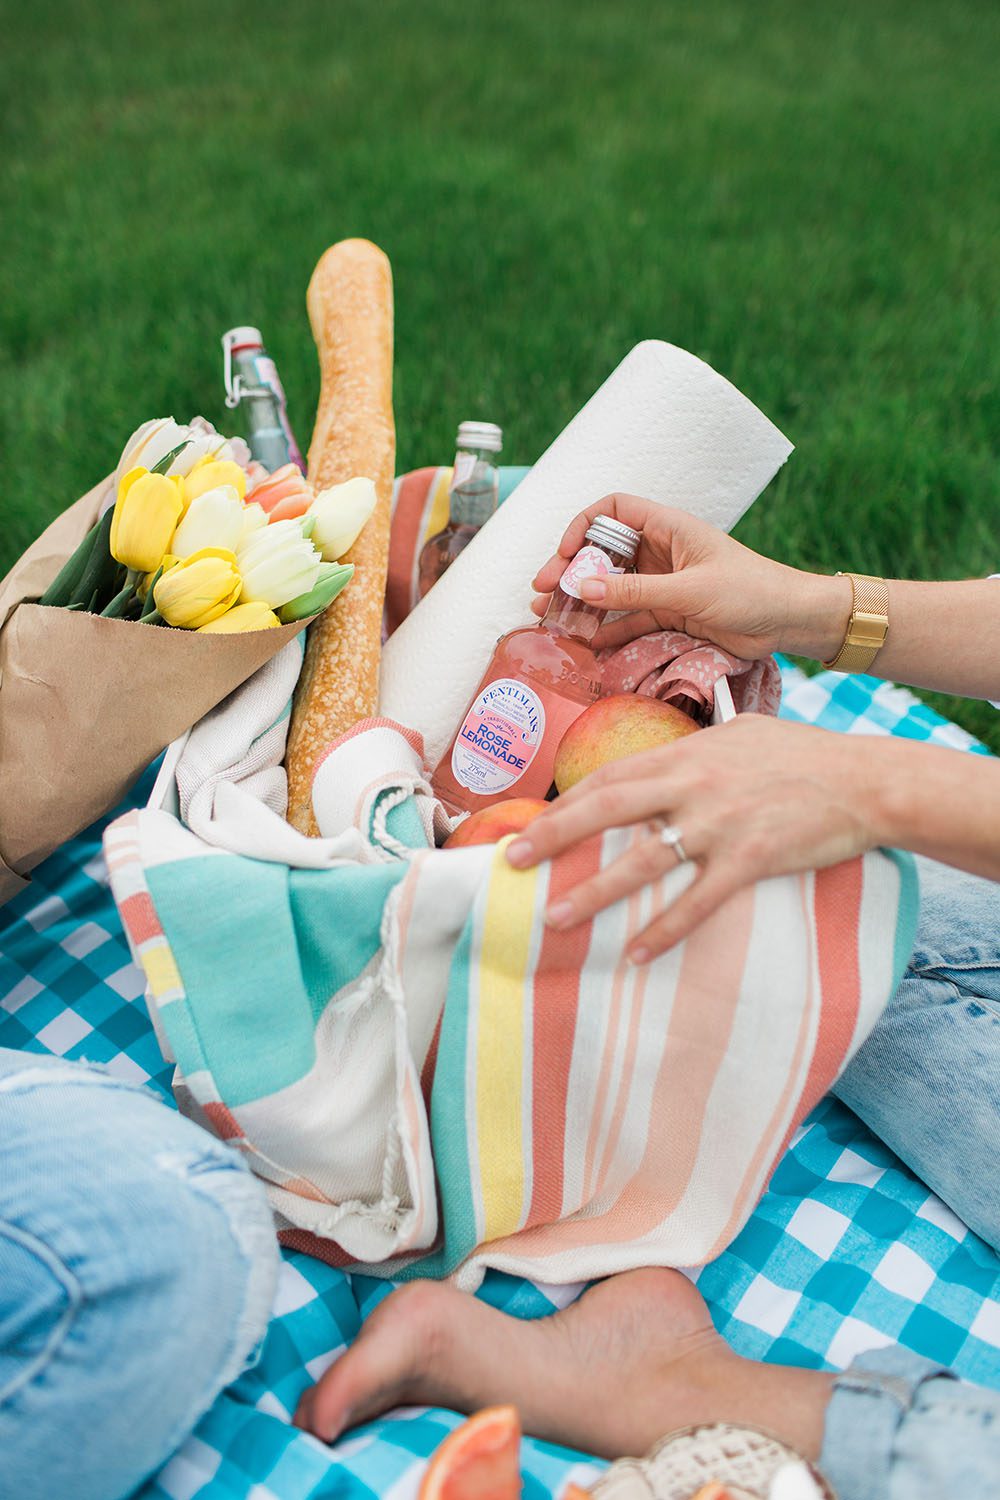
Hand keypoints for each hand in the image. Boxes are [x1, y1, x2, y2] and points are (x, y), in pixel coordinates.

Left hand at [505, 716, 886, 961]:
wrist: (864, 780)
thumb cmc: (800, 755)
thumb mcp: (738, 735)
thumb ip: (693, 750)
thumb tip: (658, 765)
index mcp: (687, 753)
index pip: (609, 776)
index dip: (563, 802)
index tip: (526, 824)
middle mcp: (694, 785)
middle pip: (607, 809)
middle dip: (554, 835)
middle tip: (513, 862)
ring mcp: (721, 823)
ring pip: (643, 860)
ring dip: (595, 891)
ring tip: (556, 917)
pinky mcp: (751, 859)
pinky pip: (698, 901)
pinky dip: (664, 930)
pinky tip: (635, 953)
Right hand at [532, 494, 850, 661]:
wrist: (788, 621)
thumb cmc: (750, 590)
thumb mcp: (689, 590)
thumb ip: (635, 592)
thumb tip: (582, 588)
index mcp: (668, 527)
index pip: (613, 510)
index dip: (583, 526)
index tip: (565, 553)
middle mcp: (660, 551)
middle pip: (603, 553)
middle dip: (570, 570)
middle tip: (541, 591)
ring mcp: (662, 583)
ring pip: (610, 588)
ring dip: (580, 602)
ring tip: (549, 619)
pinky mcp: (668, 612)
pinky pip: (627, 619)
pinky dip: (606, 630)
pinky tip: (584, 643)